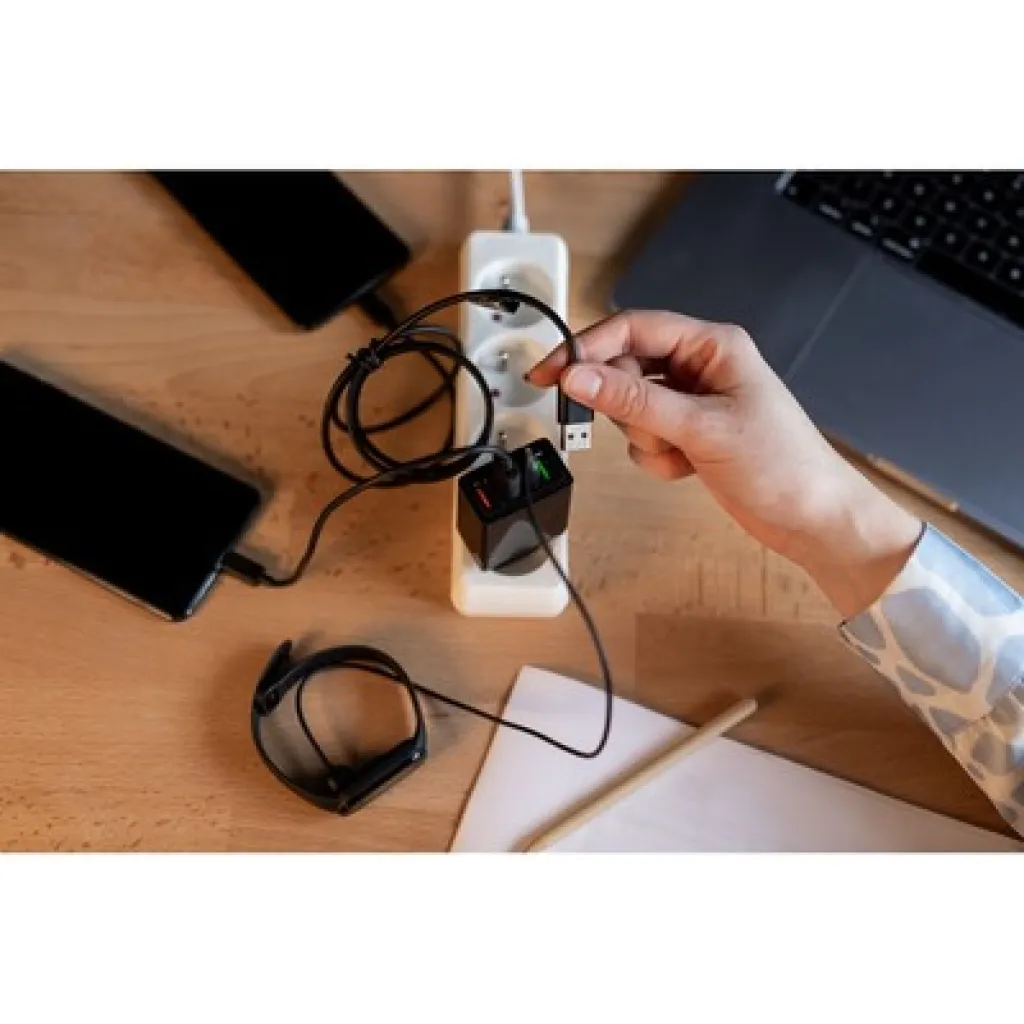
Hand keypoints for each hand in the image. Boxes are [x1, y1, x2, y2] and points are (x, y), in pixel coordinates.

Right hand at [528, 311, 922, 618]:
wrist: (813, 520)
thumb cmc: (785, 465)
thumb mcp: (701, 427)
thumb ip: (634, 401)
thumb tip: (579, 376)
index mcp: (712, 346)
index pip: (632, 329)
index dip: (587, 348)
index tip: (551, 372)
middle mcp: (699, 369)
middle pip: (625, 369)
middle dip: (621, 406)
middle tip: (619, 424)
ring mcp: (693, 405)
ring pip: (630, 410)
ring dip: (644, 438)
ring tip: (679, 452)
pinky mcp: (688, 436)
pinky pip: (643, 439)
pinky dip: (655, 458)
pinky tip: (686, 467)